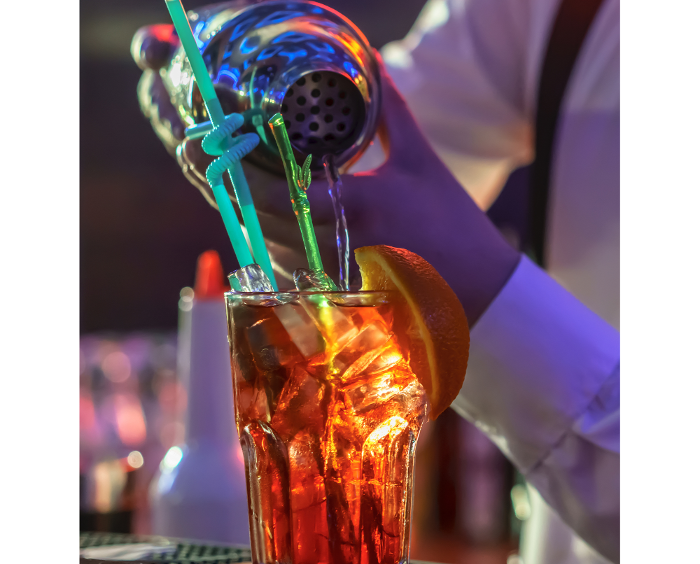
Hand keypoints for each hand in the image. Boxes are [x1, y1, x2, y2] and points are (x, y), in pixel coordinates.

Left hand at [132, 27, 518, 324]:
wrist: (470, 289)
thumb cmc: (450, 224)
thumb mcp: (422, 160)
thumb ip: (390, 111)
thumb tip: (366, 60)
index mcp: (356, 208)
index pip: (277, 192)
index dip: (230, 169)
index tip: (198, 139)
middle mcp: (332, 244)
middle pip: (252, 213)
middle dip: (213, 177)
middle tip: (185, 141)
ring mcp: (325, 269)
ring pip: (258, 235)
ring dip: (228, 198)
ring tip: (201, 160)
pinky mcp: (326, 283)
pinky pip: (276, 253)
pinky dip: (254, 223)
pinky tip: (239, 197)